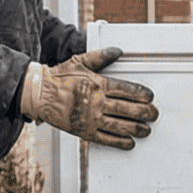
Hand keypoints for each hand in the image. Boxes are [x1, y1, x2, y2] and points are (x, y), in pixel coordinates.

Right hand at [18, 48, 158, 149]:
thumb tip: (117, 51)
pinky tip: (129, 142)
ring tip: (146, 130)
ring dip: (136, 129)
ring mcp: (91, 119)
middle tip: (154, 114)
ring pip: (119, 126)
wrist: (39, 95)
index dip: (141, 94)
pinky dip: (119, 142)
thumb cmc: (58, 78)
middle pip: (127, 109)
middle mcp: (96, 103)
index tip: (150, 97)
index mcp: (97, 85)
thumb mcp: (79, 61)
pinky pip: (105, 139)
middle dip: (144, 113)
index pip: (125, 89)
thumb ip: (100, 56)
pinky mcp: (84, 131)